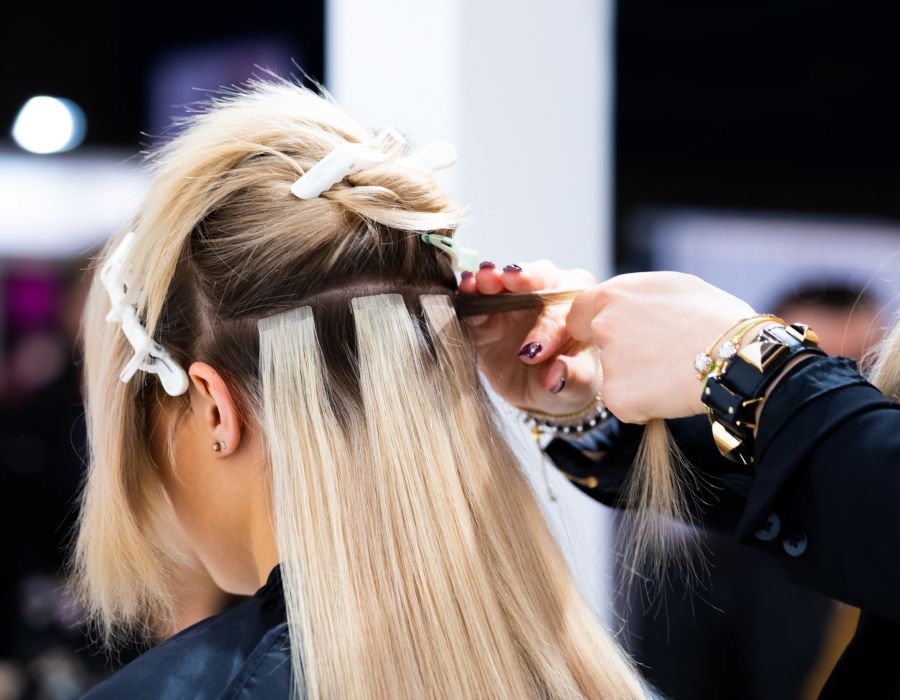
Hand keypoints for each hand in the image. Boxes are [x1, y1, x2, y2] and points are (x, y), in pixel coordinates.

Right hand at [458, 260, 601, 416]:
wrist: (542, 389)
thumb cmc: (570, 380)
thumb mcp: (577, 386)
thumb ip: (571, 378)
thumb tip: (554, 378)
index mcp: (578, 307)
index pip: (565, 311)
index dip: (547, 329)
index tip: (533, 352)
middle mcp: (548, 294)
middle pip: (538, 276)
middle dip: (522, 277)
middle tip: (509, 279)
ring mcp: (513, 300)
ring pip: (505, 280)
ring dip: (492, 279)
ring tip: (482, 280)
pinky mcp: (485, 314)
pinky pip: (476, 299)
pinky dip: (469, 294)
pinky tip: (465, 290)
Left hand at [565, 271, 755, 422]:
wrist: (739, 357)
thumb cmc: (717, 318)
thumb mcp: (673, 287)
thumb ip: (636, 298)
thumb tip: (626, 305)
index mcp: (614, 294)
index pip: (579, 313)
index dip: (594, 326)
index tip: (617, 336)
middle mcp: (603, 326)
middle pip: (598, 346)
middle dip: (620, 354)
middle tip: (658, 357)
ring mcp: (609, 362)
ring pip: (615, 376)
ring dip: (636, 379)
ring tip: (675, 371)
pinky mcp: (617, 397)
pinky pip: (626, 404)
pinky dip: (644, 405)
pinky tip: (672, 392)